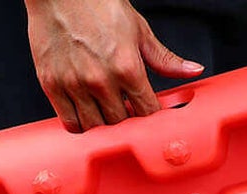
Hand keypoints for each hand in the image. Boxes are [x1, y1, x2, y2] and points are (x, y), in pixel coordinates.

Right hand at [24, 0, 202, 133]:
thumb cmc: (98, 4)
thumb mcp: (138, 29)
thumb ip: (163, 58)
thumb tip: (193, 71)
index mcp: (126, 66)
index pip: (146, 111)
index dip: (150, 116)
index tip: (148, 113)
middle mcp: (101, 80)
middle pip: (120, 123)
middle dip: (126, 119)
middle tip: (125, 108)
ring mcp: (75, 85)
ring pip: (95, 127)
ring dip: (103, 125)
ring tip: (105, 109)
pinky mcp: (53, 86)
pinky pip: (70, 123)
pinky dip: (80, 124)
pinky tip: (86, 113)